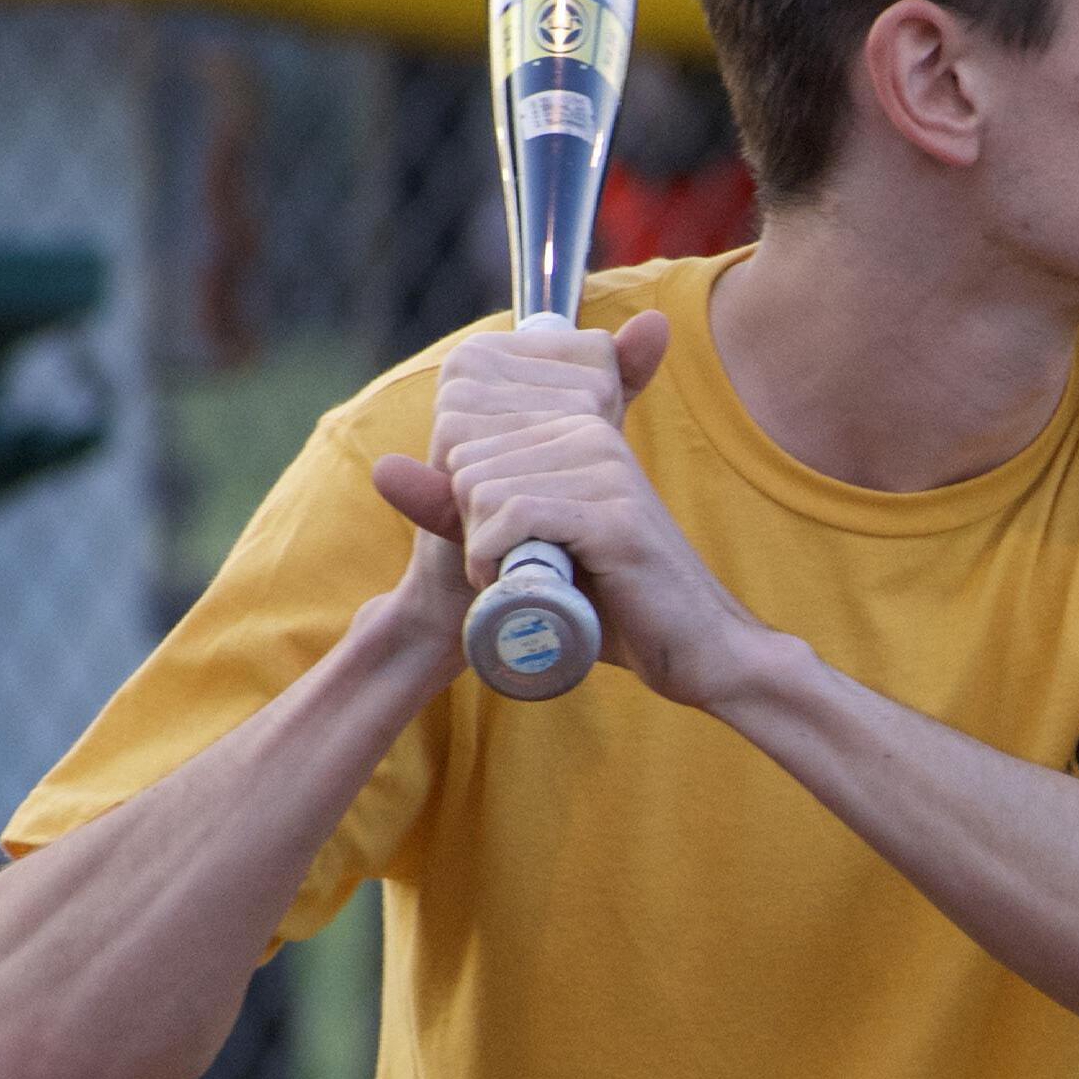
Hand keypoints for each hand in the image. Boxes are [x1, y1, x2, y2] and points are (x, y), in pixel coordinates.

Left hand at [372, 312, 783, 707]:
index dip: (468, 508)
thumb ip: (458, 506)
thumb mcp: (520, 545)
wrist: (696, 650)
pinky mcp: (615, 516)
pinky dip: (500, 559)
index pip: (466, 443)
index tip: (509, 547)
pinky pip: (516, 516)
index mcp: (578, 428)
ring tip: (528, 585)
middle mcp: (592, 435)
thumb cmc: (609, 602)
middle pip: (468, 465)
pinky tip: (523, 588)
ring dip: (487, 553)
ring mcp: (606, 470)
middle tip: (518, 573)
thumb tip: (382, 468)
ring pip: (485, 490)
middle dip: (474, 529)